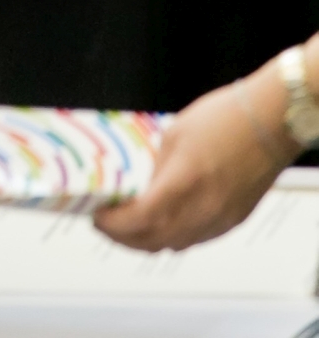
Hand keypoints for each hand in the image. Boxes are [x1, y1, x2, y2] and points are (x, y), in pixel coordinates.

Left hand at [94, 65, 293, 252]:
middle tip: (104, 223)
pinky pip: (195, 240)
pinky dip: (172, 237)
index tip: (97, 215)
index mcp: (183, 182)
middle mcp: (202, 209)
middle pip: (153, 241)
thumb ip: (156, 167)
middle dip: (122, 237)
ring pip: (174, 246)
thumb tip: (141, 188)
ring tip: (127, 226)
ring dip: (146, 241)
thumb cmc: (224, 118)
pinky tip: (160, 223)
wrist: (269, 123)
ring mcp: (220, 219)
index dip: (113, 223)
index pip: (139, 219)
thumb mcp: (174, 134)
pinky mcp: (232, 221)